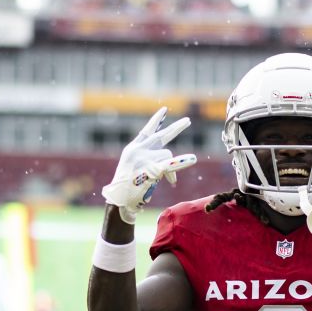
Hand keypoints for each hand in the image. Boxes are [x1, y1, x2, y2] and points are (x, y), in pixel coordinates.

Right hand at [101, 107, 197, 223]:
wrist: (119, 200)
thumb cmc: (127, 187)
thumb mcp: (135, 168)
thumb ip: (152, 161)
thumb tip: (172, 169)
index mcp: (133, 149)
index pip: (147, 130)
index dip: (156, 120)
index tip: (165, 110)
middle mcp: (138, 150)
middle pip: (162, 136)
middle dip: (176, 129)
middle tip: (188, 121)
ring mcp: (144, 159)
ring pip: (167, 155)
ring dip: (170, 170)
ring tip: (167, 182)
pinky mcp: (152, 169)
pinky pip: (171, 164)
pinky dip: (182, 162)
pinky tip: (193, 159)